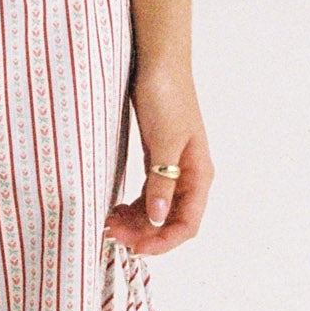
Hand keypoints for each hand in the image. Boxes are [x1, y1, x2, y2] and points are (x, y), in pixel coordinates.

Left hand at [104, 64, 211, 255]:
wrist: (159, 63)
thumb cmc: (166, 96)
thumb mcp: (164, 141)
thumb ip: (162, 180)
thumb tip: (160, 217)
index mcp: (199, 173)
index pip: (188, 224)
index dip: (163, 241)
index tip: (135, 247)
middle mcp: (190, 175)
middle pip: (172, 221)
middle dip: (145, 233)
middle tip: (111, 233)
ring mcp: (174, 167)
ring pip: (159, 209)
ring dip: (137, 222)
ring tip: (110, 223)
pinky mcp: (158, 158)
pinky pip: (150, 194)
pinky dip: (134, 206)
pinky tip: (116, 208)